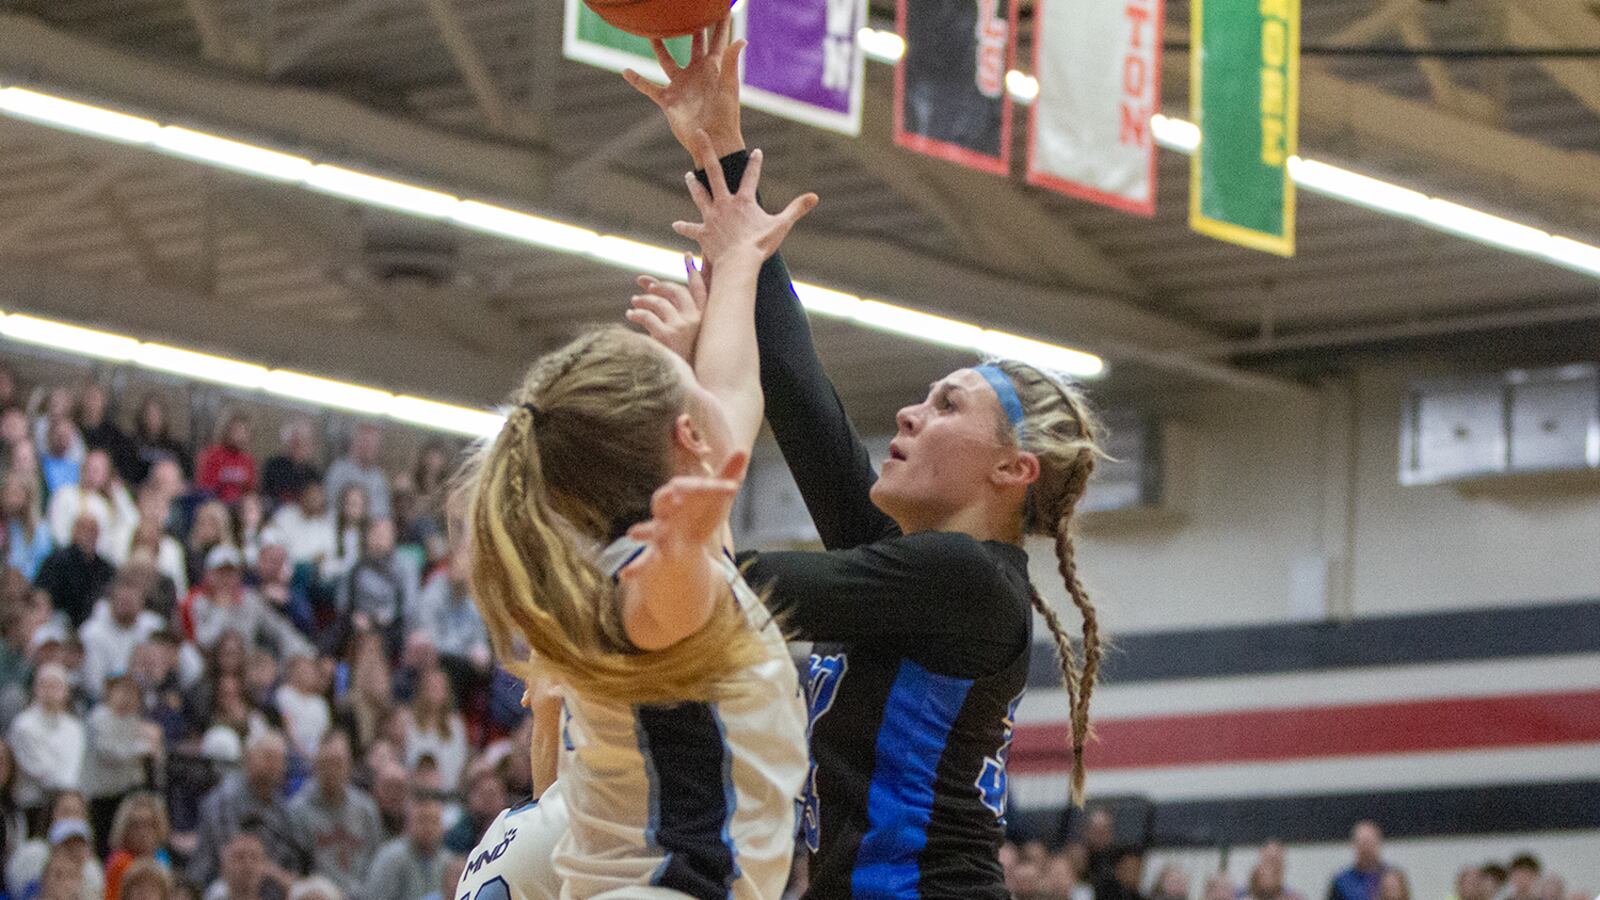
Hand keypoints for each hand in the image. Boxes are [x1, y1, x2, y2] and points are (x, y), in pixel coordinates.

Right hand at [621, 451, 747, 579]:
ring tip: (634, 533)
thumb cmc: (700, 512)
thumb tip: (742, 449)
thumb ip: (727, 475)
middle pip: (663, 501)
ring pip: (650, 530)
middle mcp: (666, 511)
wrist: (687, 541)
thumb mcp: (715, 497)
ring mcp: (660, 532)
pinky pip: (645, 560)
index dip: (710, 487)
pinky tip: (625, 574)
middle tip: (674, 495)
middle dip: (667, 498)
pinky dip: (635, 567)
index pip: (692, 486)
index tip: (731, 488)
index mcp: (680, 494)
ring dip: (644, 531)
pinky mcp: (657, 553)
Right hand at [624, 18, 745, 158]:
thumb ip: (731, 62)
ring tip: (652, 31)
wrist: (713, 142)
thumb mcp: (729, 87)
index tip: (720, 5)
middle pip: (694, 44)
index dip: (720, 22)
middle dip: (693, 27)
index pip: (718, 39)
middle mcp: (697, 73)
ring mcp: (682, 85)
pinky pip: (649, 87)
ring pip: (667, 60)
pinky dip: (637, 80)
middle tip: (687, 10)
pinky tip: (625, 71)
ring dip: (660, 47)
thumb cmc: (726, 116)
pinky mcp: (669, 100)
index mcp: (714, 68)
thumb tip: (741, 40)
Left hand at [626, 256, 707, 361]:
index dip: (693, 270)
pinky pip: (647, 316)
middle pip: (675, 290)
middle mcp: (696, 320)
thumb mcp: (688, 337)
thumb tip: (651, 288)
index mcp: (705, 319)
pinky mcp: (668, 336)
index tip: (686, 256)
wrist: (684, 386)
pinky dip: (636, 314)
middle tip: (644, 284)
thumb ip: (677, 313)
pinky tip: (630, 315)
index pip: (700, 289)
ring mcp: (682, 327)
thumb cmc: (685, 361)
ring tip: (634, 302)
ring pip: (658, 302)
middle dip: (658, 284)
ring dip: (643, 300)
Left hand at [674, 132, 816, 264]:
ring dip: (694, 184)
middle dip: (707, 151)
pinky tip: (676, 225)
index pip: (752, 176)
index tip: (756, 151)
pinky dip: (684, 227)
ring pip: (700, 195)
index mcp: (744, 200)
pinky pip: (691, 228)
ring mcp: (712, 216)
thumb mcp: (781, 225)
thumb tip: (815, 197)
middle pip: (714, 172)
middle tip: (700, 134)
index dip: (756, 163)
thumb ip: (797, 209)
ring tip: (688, 175)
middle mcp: (725, 203)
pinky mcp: (703, 232)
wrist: (738, 262)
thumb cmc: (760, 245)